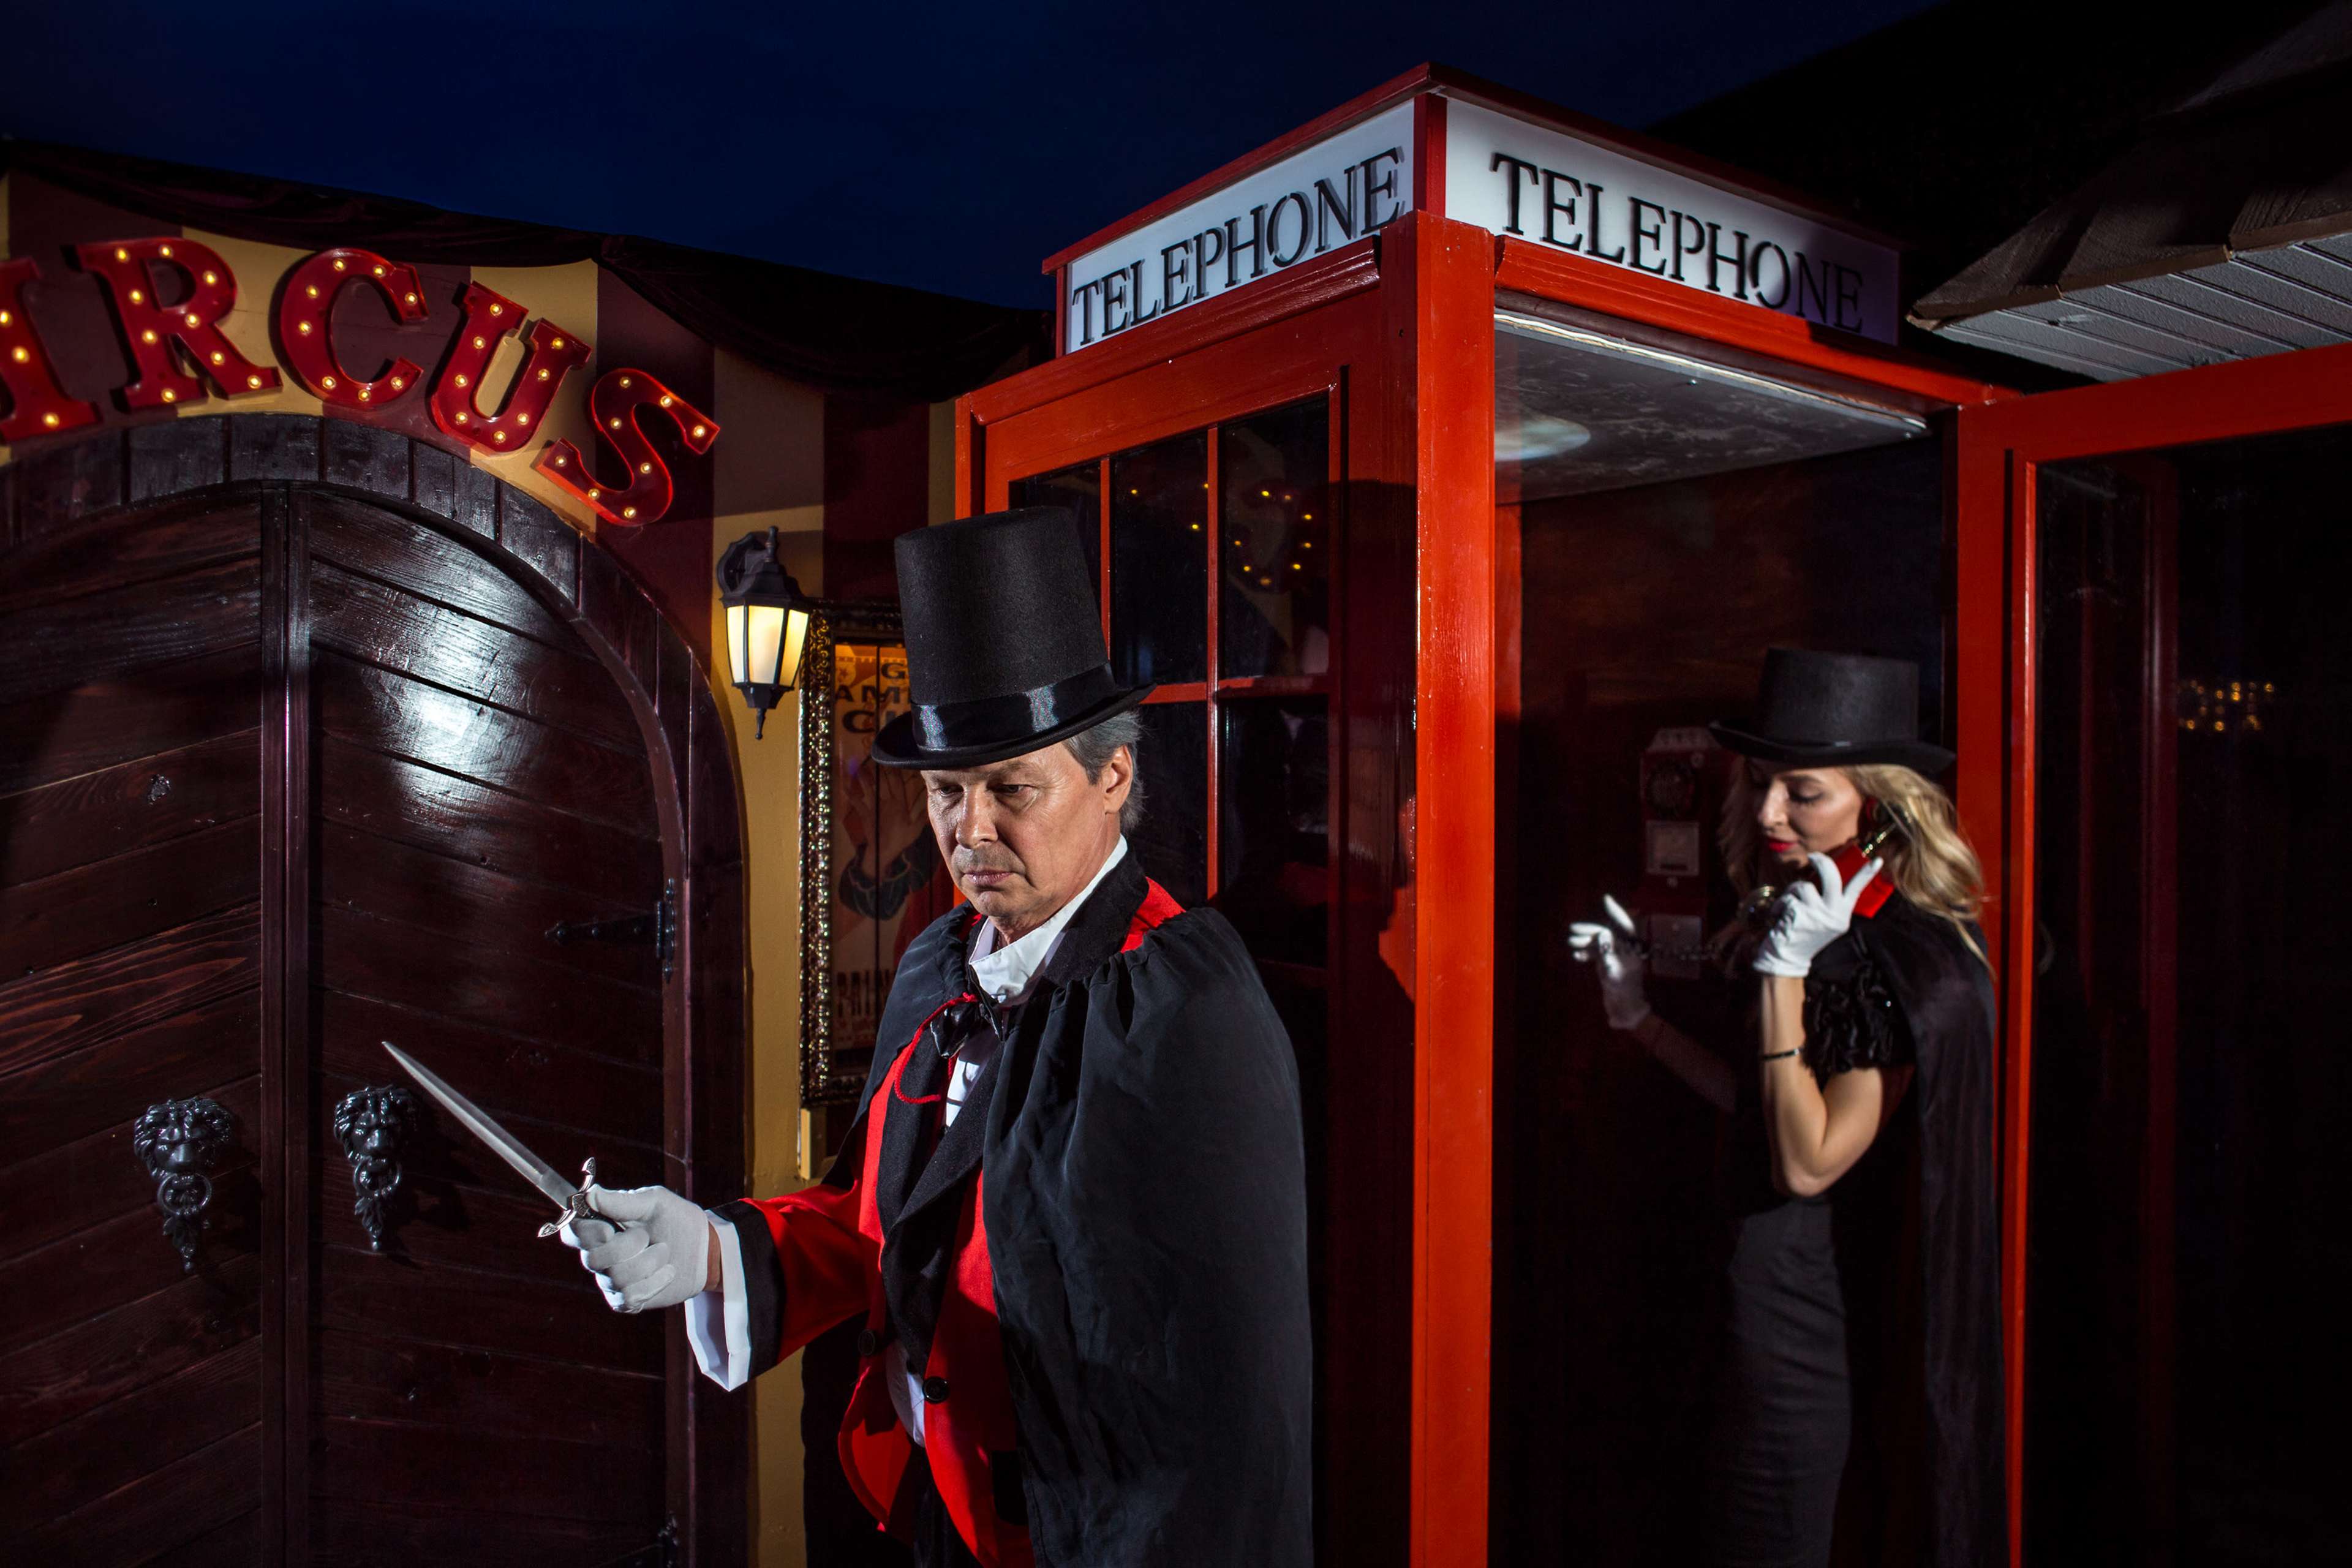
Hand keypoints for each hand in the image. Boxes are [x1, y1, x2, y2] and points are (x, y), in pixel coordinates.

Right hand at [556, 1182, 714, 1313]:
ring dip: (648, 1263)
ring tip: (664, 1252)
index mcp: (602, 1227)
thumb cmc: (676, 1219)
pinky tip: (667, 1273)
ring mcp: (611, 1280)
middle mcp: (600, 1255)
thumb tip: (590, 1194)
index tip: (609, 1228)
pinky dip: (653, 1283)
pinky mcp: (626, 1300)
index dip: (585, 1233)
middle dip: (627, 1247)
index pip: (573, 1232)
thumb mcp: (654, 1202)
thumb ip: (622, 1201)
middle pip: (592, 1259)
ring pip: (616, 1278)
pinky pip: (628, 1297)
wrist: (704, 1248)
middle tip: (648, 1237)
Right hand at [1568, 894, 1651, 1030]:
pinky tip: (1577, 956)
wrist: (1624, 1008)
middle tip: (1572, 930)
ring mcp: (1616, 957)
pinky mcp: (1609, 965)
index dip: (1615, 911)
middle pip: (1607, 933)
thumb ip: (1608, 950)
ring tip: (1571, 942)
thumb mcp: (1614, 970)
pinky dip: (1587, 953)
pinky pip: (1597, 954)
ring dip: (1586, 941)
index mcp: (1630, 948)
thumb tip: (1604, 932)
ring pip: (1600, 943)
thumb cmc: (1622, 990)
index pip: (1623, 925)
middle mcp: (1624, 949)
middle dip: (1590, 930)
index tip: (1606, 899)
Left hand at [1752, 854, 1881, 977]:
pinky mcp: (1800, 916)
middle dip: (1822, 862)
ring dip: (1791, 891)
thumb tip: (1824, 874)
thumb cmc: (1802, 935)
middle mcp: (1833, 917)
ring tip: (1788, 905)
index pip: (1855, 891)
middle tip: (1813, 856)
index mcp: (1842, 917)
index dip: (1866, 875)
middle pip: (1832, 878)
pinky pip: (1788, 898)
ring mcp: (1817, 916)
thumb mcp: (1823, 922)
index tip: (1877, 861)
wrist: (1787, 959)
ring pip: (1804, 886)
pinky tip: (1778, 916)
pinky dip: (1780, 904)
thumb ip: (1828, 903)